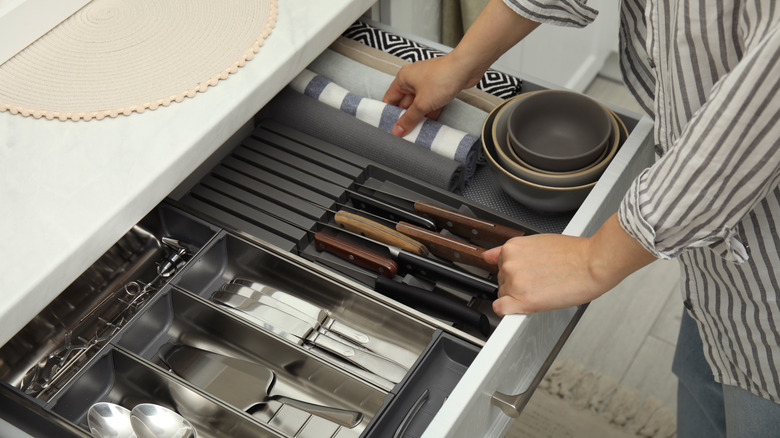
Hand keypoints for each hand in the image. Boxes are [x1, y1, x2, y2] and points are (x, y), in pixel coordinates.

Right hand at [382, 0, 539, 136]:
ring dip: (419, 116)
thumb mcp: (422, 104)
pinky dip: (430, 112)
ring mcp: (426, 82)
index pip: (390, 98)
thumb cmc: (442, 78)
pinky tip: (430, 124)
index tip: (390, 127)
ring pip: (418, 103)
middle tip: (404, 133)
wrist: (466, 67)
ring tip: (417, 132)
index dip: (388, 113)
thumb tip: (397, 130)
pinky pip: (430, 102)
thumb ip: (409, 119)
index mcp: (403, 78)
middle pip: (404, 103)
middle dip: (405, 117)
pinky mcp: (438, 86)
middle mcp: (413, 79)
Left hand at [483, 214, 656, 315]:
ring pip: (505, 295)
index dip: (516, 272)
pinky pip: (502, 310)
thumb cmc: (575, 254)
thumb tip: (488, 255)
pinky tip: (526, 305)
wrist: (594, 263)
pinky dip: (510, 311)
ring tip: (543, 288)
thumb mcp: (537, 242)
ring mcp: (514, 282)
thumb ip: (511, 252)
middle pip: (502, 281)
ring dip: (519, 296)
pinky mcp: (523, 300)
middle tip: (540, 280)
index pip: (499, 265)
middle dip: (518, 283)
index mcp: (512, 248)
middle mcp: (509, 263)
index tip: (525, 275)